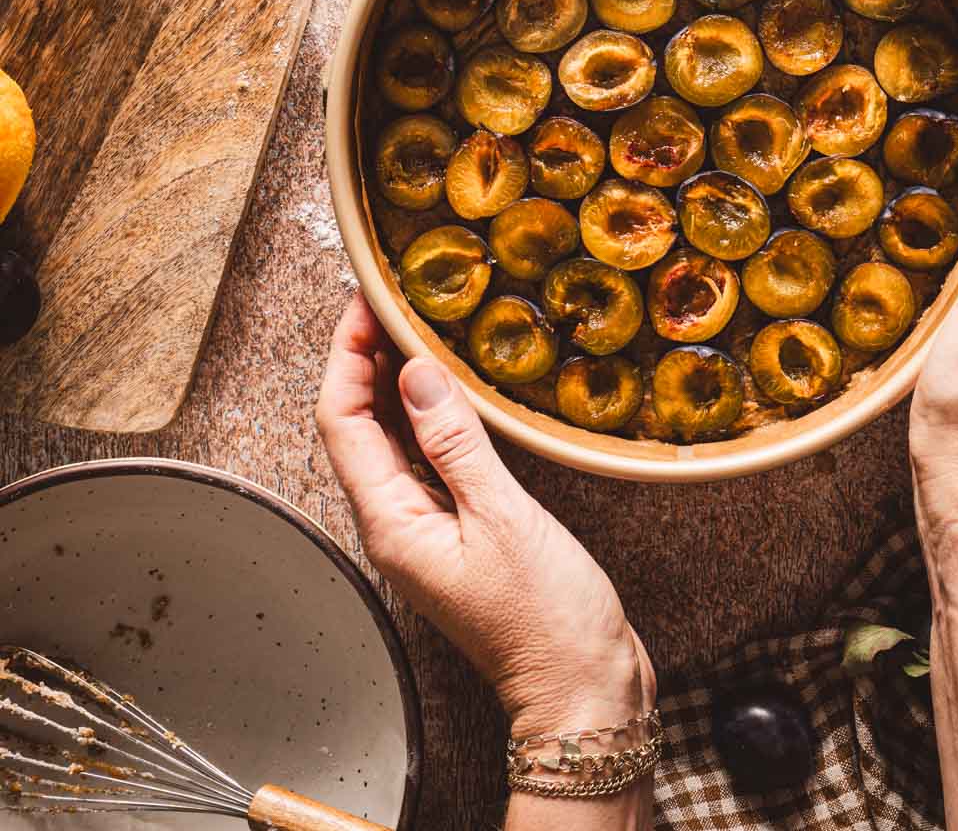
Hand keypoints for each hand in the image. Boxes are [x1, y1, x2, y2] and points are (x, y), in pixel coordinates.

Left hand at [316, 293, 654, 738]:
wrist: (584, 692)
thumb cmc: (547, 619)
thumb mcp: (502, 518)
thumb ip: (455, 445)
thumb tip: (414, 373)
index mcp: (390, 524)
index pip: (341, 422)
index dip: (345, 354)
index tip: (365, 300)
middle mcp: (395, 525)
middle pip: (357, 426)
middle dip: (364, 357)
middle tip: (389, 296)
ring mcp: (426, 530)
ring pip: (391, 440)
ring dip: (394, 380)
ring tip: (415, 323)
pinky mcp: (459, 531)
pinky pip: (427, 458)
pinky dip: (430, 413)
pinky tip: (455, 387)